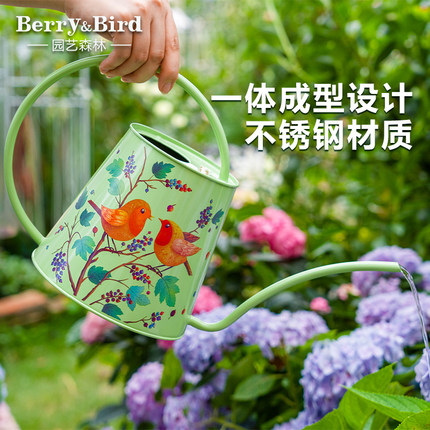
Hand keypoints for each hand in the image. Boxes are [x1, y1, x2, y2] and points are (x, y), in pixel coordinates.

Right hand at [64, 0, 179, 92]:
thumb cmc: (108, 16)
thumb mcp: (136, 27)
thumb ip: (150, 44)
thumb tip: (160, 75)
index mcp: (163, 10)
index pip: (173, 47)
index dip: (170, 72)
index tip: (164, 89)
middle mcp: (156, 6)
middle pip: (156, 56)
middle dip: (142, 75)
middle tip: (127, 80)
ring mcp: (140, 10)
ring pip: (139, 58)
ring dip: (125, 72)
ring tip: (112, 74)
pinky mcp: (123, 18)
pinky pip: (123, 55)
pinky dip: (113, 66)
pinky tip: (104, 68)